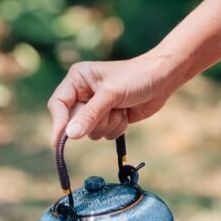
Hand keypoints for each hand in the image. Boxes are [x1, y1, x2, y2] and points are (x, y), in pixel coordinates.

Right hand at [47, 52, 179, 145]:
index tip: (59, 142)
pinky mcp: (108, 118)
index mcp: (78, 79)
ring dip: (108, 124)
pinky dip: (117, 127)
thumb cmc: (136, 77)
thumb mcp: (111, 94)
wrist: (162, 79)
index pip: (58, 104)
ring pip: (90, 131)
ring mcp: (96, 107)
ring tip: (120, 108)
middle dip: (95, 121)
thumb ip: (90, 115)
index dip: (59, 123)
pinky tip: (126, 113)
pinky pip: (104, 134)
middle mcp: (83, 93)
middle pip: (74, 122)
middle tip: (111, 108)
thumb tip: (69, 135)